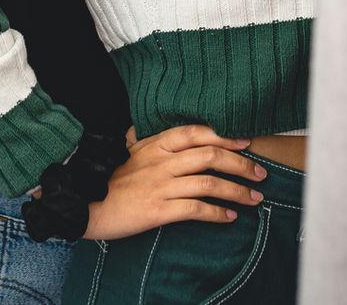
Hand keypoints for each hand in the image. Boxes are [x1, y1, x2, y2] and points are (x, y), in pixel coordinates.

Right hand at [83, 124, 265, 240]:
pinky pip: (196, 209)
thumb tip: (153, 129)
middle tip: (260, 172)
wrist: (85, 203)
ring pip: (209, 182)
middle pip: (211, 155)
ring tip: (254, 197)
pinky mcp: (159, 210)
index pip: (197, 132)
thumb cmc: (107, 176)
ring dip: (237, 190)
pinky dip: (217, 213)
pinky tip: (229, 217)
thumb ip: (145, 138)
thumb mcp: (127, 149)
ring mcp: (161, 185)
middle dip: (241, 163)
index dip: (224, 136)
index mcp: (156, 143)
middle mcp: (162, 160)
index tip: (245, 142)